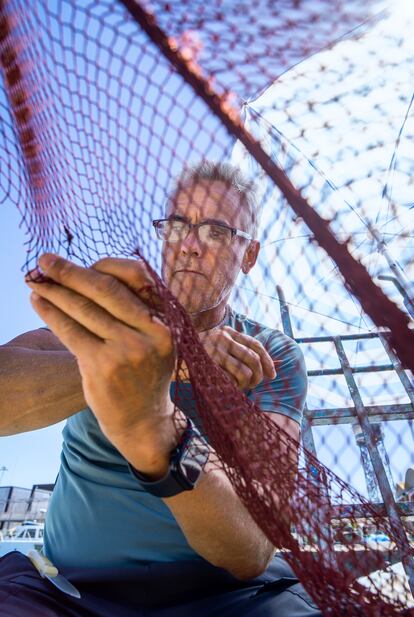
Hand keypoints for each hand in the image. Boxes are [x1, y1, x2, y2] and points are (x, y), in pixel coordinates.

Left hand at [25, 254, 178, 468]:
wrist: (144, 421)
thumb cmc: (145, 374)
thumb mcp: (157, 340)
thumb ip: (137, 310)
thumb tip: (93, 274)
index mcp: (166, 320)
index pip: (136, 277)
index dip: (104, 265)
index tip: (82, 263)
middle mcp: (150, 332)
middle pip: (104, 289)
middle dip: (70, 272)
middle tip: (45, 260)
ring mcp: (126, 350)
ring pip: (83, 308)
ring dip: (54, 290)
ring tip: (35, 280)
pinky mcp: (102, 366)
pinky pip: (71, 331)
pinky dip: (51, 314)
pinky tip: (39, 303)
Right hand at [178, 325, 276, 389]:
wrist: (172, 353)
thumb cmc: (200, 354)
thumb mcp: (219, 346)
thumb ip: (238, 352)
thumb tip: (268, 368)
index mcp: (228, 332)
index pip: (256, 345)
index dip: (267, 361)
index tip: (272, 375)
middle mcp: (223, 339)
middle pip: (253, 360)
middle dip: (258, 376)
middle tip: (254, 384)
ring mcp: (214, 351)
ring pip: (244, 372)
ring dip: (246, 384)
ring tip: (241, 387)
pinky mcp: (207, 365)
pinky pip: (230, 380)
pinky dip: (234, 387)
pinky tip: (228, 387)